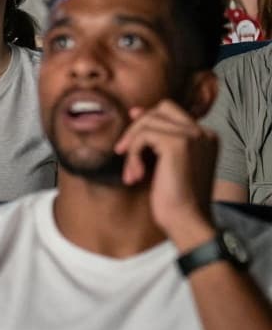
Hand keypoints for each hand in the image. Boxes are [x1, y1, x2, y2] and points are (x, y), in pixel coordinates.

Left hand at [113, 100, 217, 248]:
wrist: (186, 221)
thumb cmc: (174, 199)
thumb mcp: (165, 163)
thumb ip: (157, 139)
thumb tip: (136, 111)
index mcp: (206, 137)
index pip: (172, 111)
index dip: (147, 117)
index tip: (129, 137)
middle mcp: (204, 133)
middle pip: (162, 108)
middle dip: (137, 127)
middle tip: (122, 151)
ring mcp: (194, 137)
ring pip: (149, 121)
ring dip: (132, 146)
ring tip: (132, 172)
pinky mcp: (179, 144)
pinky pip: (144, 135)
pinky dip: (133, 154)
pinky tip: (135, 175)